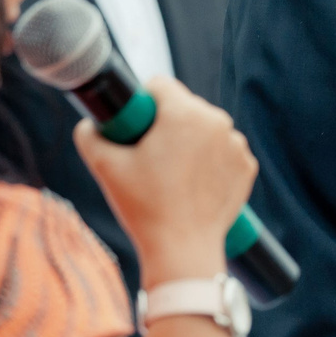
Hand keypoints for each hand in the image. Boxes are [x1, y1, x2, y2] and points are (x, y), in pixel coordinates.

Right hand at [74, 76, 258, 285]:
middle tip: (150, 157)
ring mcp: (237, 145)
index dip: (141, 104)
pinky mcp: (247, 166)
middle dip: (166, 125)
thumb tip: (88, 123)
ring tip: (172, 175)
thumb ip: (89, 135)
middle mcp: (218, 121)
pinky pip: (224, 152)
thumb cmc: (144, 207)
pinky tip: (194, 184)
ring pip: (205, 130)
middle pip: (184, 108)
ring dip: (190, 142)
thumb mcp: (105, 167)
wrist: (183, 250)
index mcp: (185, 113)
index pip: (159, 86)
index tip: (134, 129)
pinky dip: (211, 163)